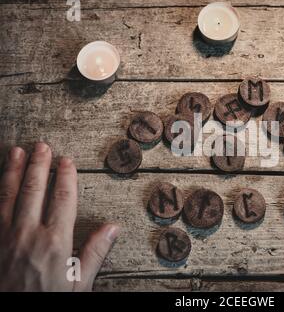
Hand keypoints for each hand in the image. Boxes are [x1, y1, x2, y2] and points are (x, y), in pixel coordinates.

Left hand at [0, 143, 118, 290]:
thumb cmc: (48, 300)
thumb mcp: (79, 284)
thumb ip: (94, 253)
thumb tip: (112, 228)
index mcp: (54, 242)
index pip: (63, 199)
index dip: (66, 176)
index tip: (67, 161)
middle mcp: (28, 235)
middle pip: (34, 190)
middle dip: (38, 165)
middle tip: (42, 146)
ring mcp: (5, 237)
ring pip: (8, 195)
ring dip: (12, 171)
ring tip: (16, 152)